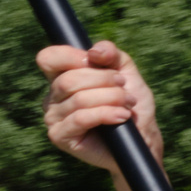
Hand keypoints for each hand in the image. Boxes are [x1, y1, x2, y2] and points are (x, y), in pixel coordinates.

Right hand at [37, 40, 159, 174]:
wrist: (141, 139)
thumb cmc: (131, 104)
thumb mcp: (125, 71)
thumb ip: (111, 54)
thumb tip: (94, 51)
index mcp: (61, 77)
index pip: (49, 58)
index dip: (71, 56)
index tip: (96, 61)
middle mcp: (52, 97)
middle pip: (68, 79)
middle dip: (103, 80)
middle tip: (124, 88)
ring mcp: (53, 118)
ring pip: (78, 99)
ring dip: (110, 98)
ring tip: (128, 103)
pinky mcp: (59, 136)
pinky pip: (80, 118)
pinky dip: (105, 114)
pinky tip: (122, 116)